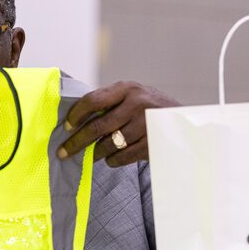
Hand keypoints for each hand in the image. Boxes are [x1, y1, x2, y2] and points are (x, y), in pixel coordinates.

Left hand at [56, 81, 178, 166]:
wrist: (185, 121)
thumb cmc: (150, 108)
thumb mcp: (133, 95)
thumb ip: (110, 101)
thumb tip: (76, 118)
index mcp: (127, 88)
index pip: (93, 100)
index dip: (76, 115)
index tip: (67, 127)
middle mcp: (136, 104)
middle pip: (97, 127)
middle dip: (76, 142)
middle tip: (63, 152)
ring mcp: (145, 124)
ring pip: (108, 145)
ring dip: (96, 153)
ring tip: (93, 155)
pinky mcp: (151, 143)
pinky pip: (121, 157)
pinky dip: (112, 160)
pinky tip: (111, 158)